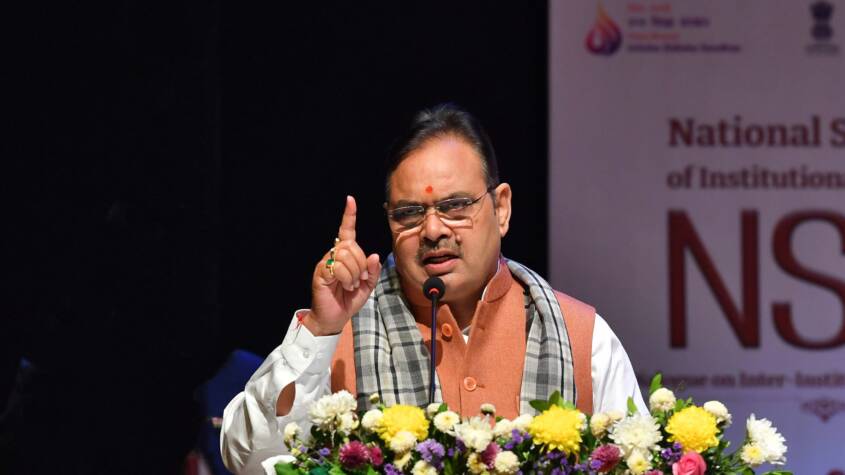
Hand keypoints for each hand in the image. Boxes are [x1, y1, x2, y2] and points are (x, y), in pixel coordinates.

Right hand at [304, 196, 380, 335]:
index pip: (347, 231)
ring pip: (346, 255)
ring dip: (354, 272)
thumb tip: (374, 255)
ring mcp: (326, 263)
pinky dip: (346, 278)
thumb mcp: (368, 286)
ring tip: (351, 285)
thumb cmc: (349, 300)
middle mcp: (334, 255)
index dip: (349, 216)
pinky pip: (337, 267)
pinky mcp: (321, 272)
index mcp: (346, 256)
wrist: (334, 318)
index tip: (350, 200)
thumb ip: (373, 271)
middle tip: (360, 279)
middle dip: (361, 263)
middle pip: (352, 245)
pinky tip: (344, 286)